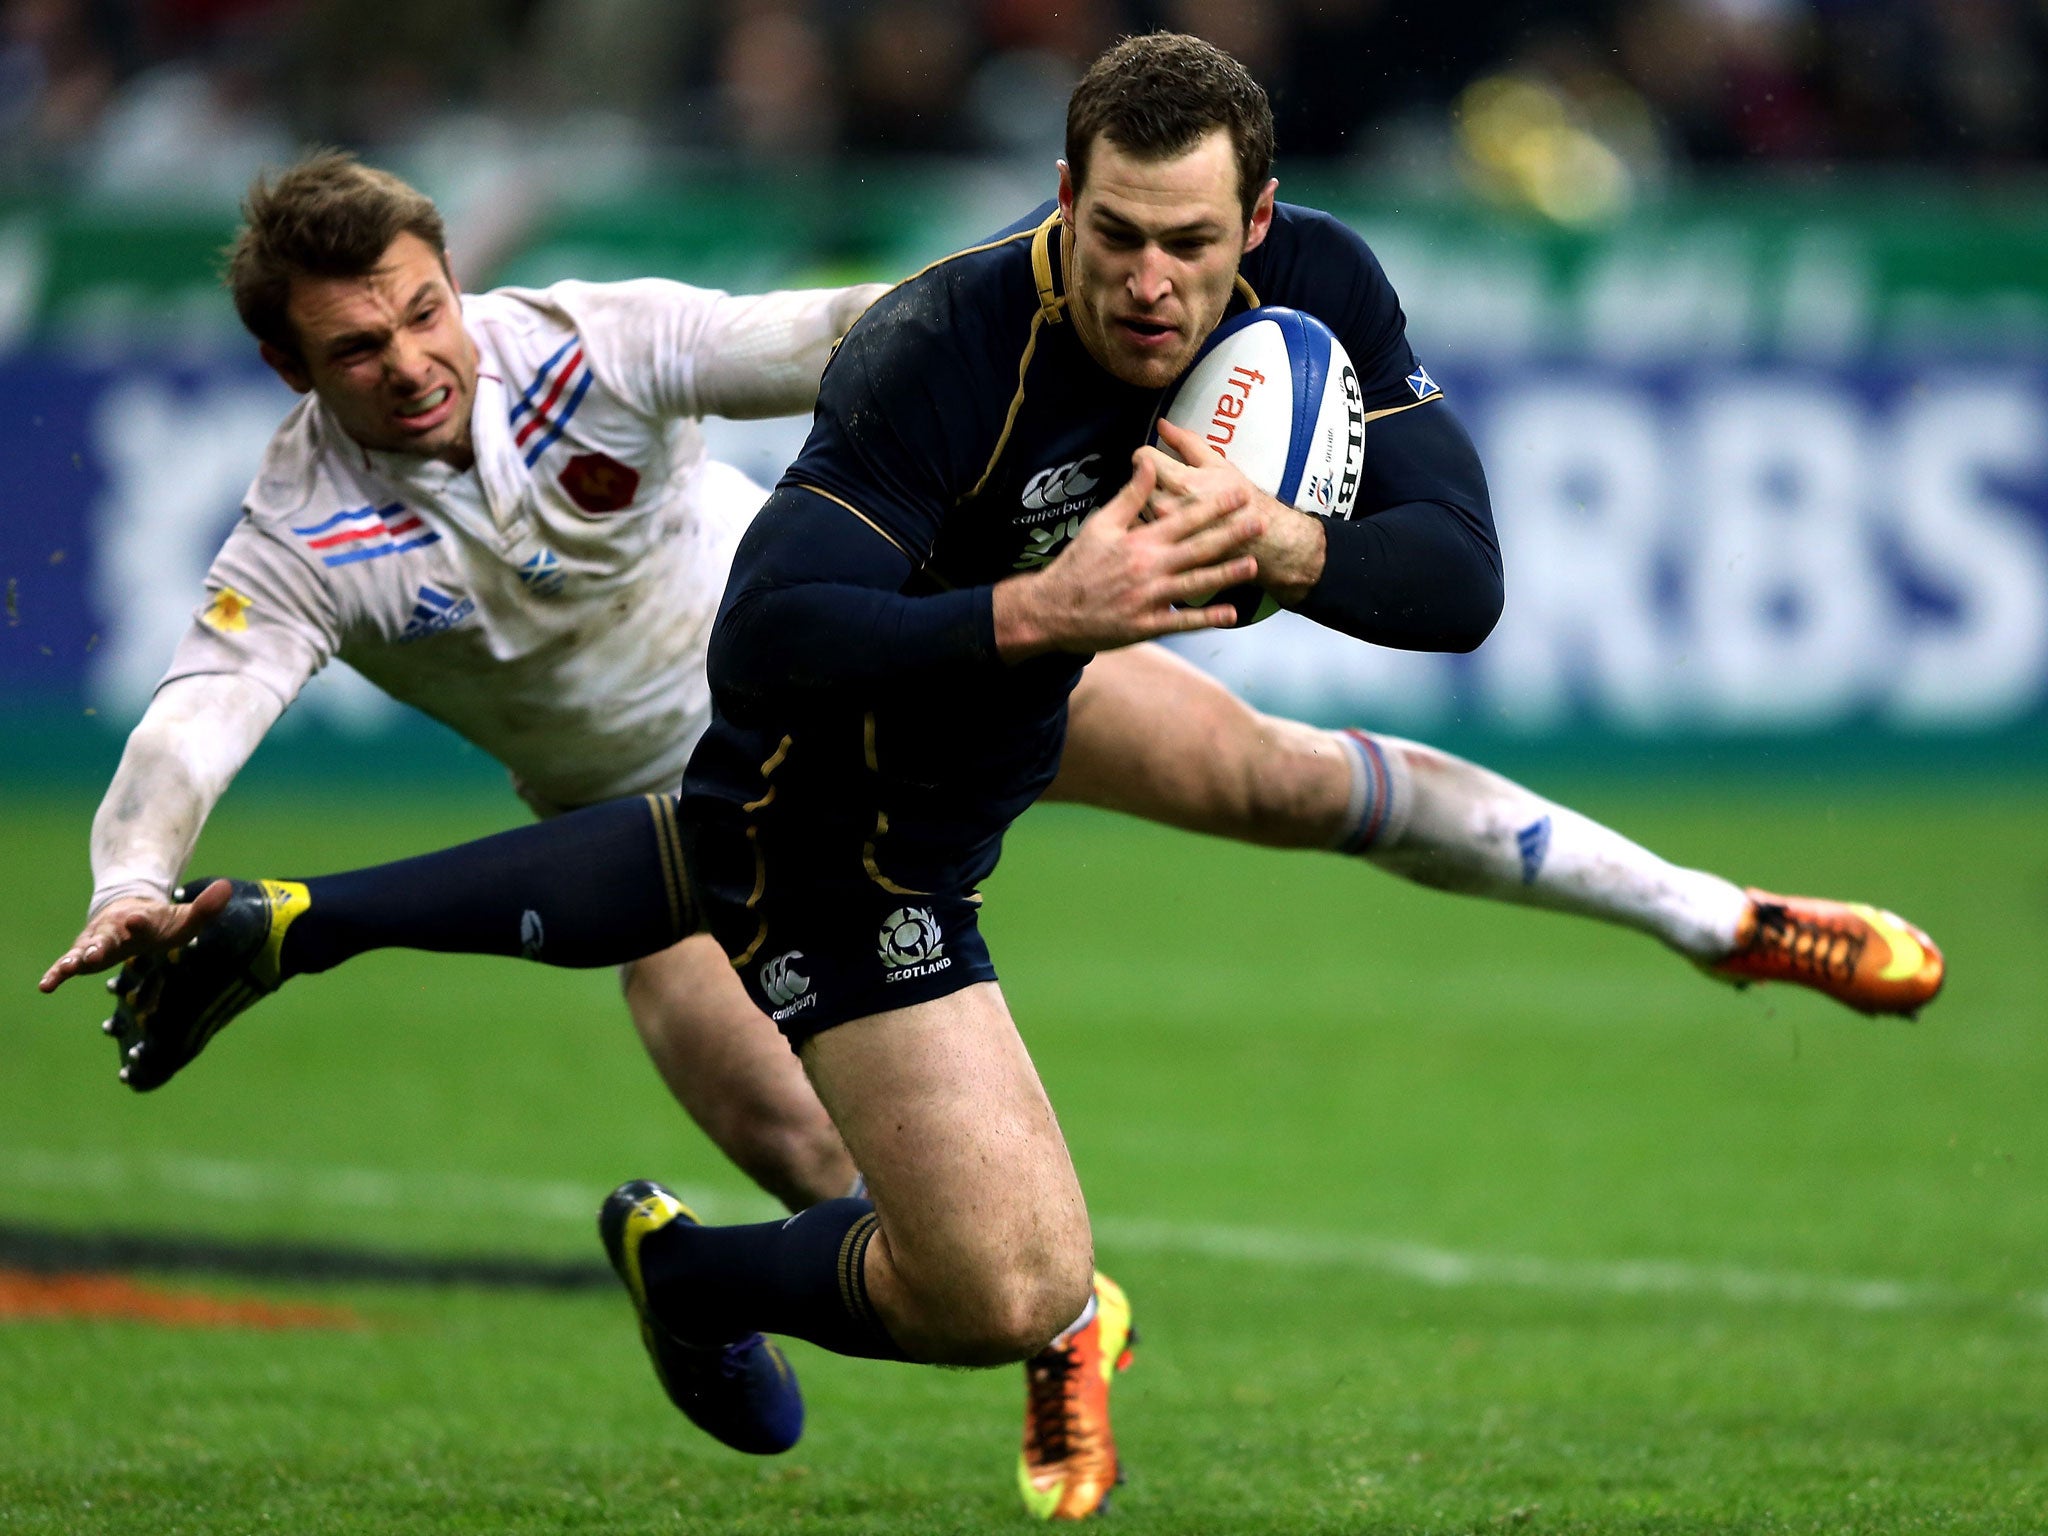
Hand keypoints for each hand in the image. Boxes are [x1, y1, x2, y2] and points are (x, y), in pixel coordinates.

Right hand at [38, 880, 231, 993]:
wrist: (130, 913)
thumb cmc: (161, 922)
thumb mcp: (185, 918)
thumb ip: (206, 907)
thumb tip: (228, 887)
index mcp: (141, 920)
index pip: (142, 920)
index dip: (140, 921)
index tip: (137, 918)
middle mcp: (115, 930)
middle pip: (107, 937)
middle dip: (101, 945)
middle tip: (94, 954)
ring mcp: (96, 942)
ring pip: (84, 950)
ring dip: (76, 959)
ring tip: (66, 969)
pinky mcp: (84, 955)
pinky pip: (68, 964)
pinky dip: (56, 973)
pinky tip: (45, 986)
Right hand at [992, 454, 1264, 658]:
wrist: (1052, 609)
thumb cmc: (1077, 564)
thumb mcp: (1100, 524)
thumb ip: (1129, 496)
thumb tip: (1147, 462)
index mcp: (1140, 541)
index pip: (1184, 519)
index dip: (1214, 506)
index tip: (1239, 494)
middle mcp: (1149, 568)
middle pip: (1198, 548)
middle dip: (1232, 535)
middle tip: (1260, 523)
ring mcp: (1149, 598)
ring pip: (1195, 584)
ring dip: (1226, 574)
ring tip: (1253, 565)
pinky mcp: (1146, 625)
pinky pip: (1182, 622)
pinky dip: (1206, 619)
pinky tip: (1230, 614)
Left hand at [1146, 419, 1327, 603]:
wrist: (1258, 540)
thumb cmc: (1242, 502)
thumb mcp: (1217, 463)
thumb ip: (1185, 441)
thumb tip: (1163, 425)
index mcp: (1180, 482)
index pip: (1141, 458)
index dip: (1148, 454)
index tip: (1156, 459)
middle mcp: (1166, 507)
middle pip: (1137, 482)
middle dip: (1148, 478)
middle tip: (1168, 482)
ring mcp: (1163, 530)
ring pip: (1137, 506)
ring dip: (1147, 500)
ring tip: (1172, 503)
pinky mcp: (1163, 546)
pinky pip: (1144, 528)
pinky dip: (1150, 522)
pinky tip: (1168, 522)